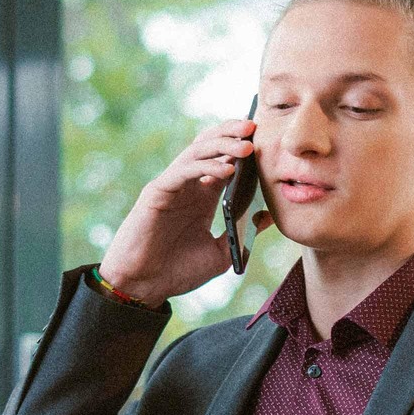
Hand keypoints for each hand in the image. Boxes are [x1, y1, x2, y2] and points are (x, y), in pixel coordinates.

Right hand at [97, 120, 257, 305]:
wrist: (144, 287)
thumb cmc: (178, 272)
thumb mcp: (221, 253)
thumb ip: (243, 234)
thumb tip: (269, 216)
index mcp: (204, 196)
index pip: (225, 160)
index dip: (243, 147)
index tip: (266, 139)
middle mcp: (188, 186)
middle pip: (210, 146)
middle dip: (232, 133)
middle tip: (255, 127)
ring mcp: (172, 186)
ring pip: (197, 152)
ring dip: (222, 145)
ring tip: (246, 145)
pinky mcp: (157, 192)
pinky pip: (183, 171)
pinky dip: (205, 167)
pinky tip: (227, 170)